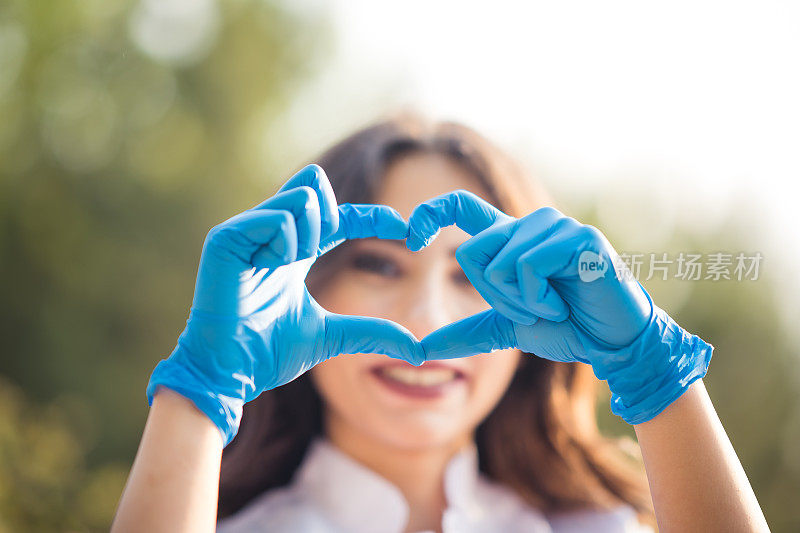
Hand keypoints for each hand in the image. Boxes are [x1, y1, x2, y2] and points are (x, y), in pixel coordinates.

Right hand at [147, 165, 423, 444]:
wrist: (231, 372)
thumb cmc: (269, 354)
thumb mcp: (330, 337)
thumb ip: (369, 333)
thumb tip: (416, 347)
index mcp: (293, 252)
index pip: (339, 218)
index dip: (373, 218)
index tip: (405, 230)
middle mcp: (271, 236)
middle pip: (316, 187)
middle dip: (335, 216)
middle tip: (322, 255)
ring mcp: (247, 234)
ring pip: (301, 197)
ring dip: (312, 230)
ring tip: (295, 263)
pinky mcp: (226, 240)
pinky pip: (275, 219)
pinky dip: (287, 241)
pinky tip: (276, 265)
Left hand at [410, 190, 712, 424]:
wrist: (612, 343)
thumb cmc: (567, 328)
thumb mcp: (507, 329)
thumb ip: (466, 333)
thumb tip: (420, 348)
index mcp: (510, 239)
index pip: (460, 205)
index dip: (431, 212)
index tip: (412, 236)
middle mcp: (529, 224)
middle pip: (471, 254)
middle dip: (494, 298)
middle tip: (534, 309)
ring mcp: (555, 227)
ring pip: (499, 264)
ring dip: (522, 302)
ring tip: (555, 306)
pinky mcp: (578, 238)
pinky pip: (528, 267)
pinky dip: (540, 298)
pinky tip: (566, 303)